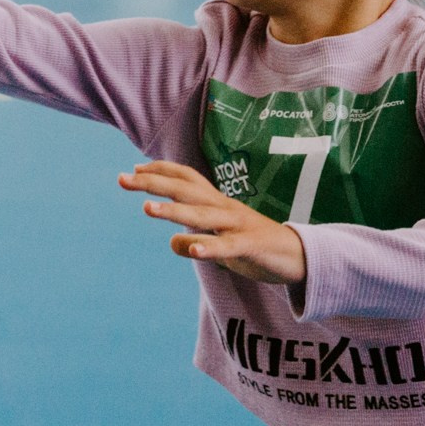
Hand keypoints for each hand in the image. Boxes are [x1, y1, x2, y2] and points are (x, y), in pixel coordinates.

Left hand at [117, 161, 307, 285]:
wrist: (301, 256)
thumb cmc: (256, 246)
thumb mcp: (220, 244)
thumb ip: (196, 240)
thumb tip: (173, 242)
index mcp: (217, 204)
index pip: (187, 179)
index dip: (161, 171)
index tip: (134, 169)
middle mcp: (225, 208)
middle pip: (186, 190)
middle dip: (153, 183)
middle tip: (123, 179)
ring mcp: (239, 226)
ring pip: (203, 215)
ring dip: (174, 211)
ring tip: (146, 209)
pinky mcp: (252, 246)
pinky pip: (229, 246)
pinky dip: (211, 247)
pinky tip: (194, 250)